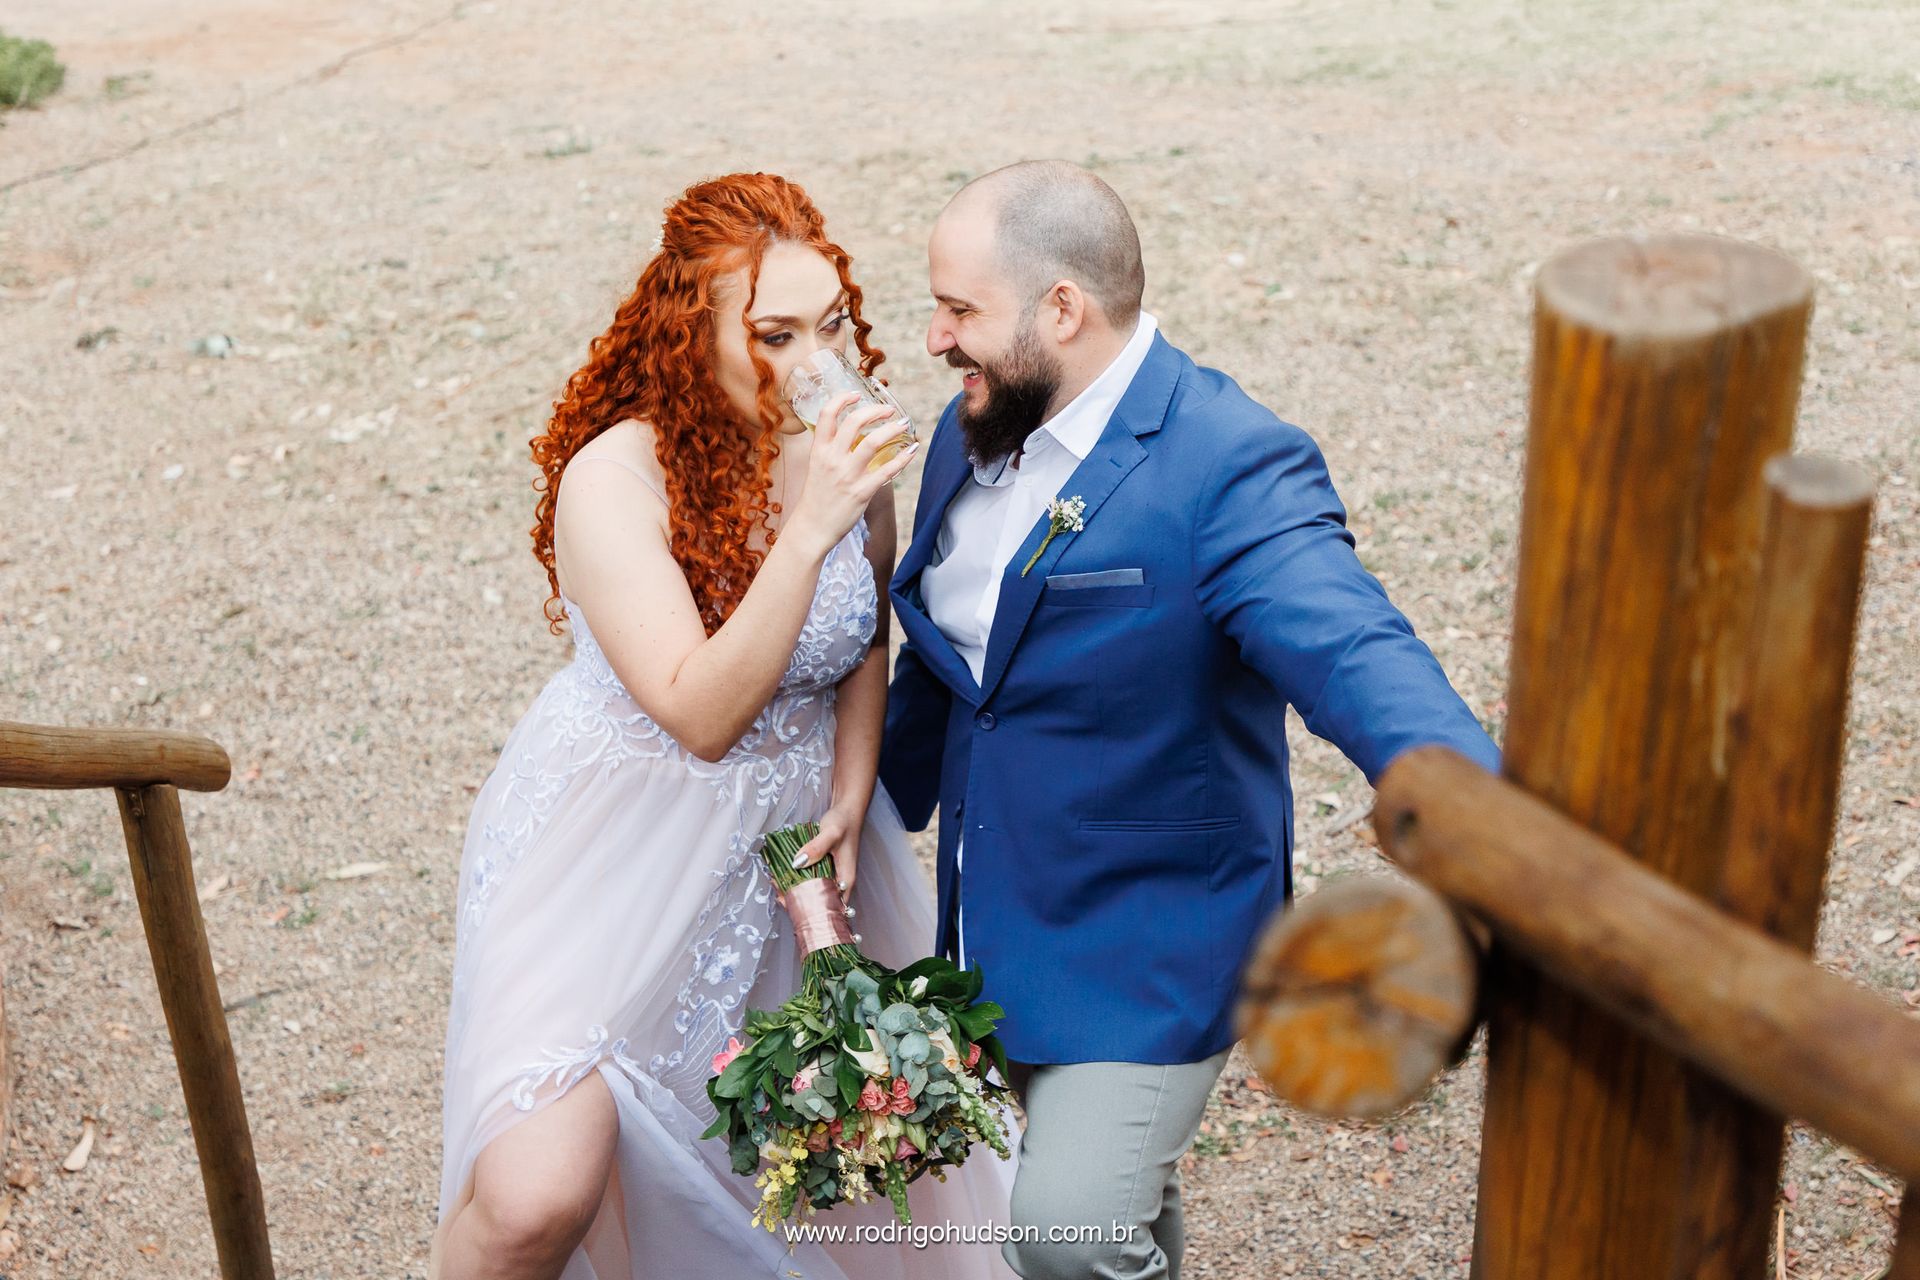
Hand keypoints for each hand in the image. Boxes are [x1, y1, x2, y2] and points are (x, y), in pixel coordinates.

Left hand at [779, 804, 863, 901]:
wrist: (847, 809)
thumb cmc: (844, 821)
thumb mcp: (831, 833)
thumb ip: (816, 848)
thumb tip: (798, 863)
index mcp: (846, 879)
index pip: (833, 906)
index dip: (815, 910)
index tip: (794, 906)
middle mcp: (840, 881)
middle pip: (821, 901)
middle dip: (801, 902)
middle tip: (780, 896)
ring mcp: (832, 874)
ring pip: (814, 890)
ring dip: (797, 891)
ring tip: (778, 887)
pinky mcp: (825, 868)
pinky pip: (811, 879)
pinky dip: (798, 879)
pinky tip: (784, 877)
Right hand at [786, 392, 917, 555]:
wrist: (812, 528)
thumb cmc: (817, 497)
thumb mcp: (817, 467)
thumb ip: (832, 449)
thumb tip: (854, 435)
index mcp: (819, 450)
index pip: (827, 414)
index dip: (843, 399)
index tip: (857, 394)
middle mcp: (832, 459)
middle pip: (854, 422)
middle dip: (875, 411)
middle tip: (889, 410)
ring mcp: (847, 475)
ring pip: (873, 442)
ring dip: (892, 430)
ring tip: (904, 425)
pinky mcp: (861, 492)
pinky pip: (887, 471)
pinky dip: (902, 459)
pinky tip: (912, 451)